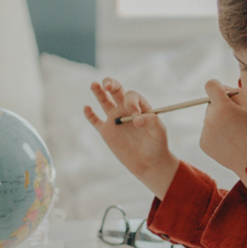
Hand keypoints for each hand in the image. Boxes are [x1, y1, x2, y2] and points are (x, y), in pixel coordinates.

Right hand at [82, 79, 179, 199]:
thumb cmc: (157, 145)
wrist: (149, 163)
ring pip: (104, 101)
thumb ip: (151, 121)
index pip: (132, 96)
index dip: (132, 103)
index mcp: (140, 106)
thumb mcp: (159, 132)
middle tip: (108, 85)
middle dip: (111, 84)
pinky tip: (87, 108)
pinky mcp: (106, 132)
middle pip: (116, 90)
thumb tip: (136, 119)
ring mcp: (115, 120)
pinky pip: (95, 121)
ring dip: (98, 92)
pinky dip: (90, 115)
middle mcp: (126, 110)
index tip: (136, 118)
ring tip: (95, 84)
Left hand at [198, 80, 246, 176]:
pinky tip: (229, 141)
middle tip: (236, 119)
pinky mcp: (203, 143)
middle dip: (221, 107)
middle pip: (210, 104)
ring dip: (218, 121)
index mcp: (223, 107)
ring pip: (209, 118)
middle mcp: (210, 118)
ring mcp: (205, 132)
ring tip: (234, 133)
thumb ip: (235, 92)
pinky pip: (208, 131)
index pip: (210, 85)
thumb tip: (221, 88)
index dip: (217, 86)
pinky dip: (216, 134)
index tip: (222, 92)